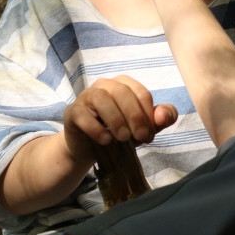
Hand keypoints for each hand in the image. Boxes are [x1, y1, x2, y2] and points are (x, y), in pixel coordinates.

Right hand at [62, 75, 177, 165]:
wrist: (90, 149)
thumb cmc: (118, 133)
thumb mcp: (143, 128)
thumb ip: (161, 119)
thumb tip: (162, 116)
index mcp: (124, 85)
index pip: (141, 92)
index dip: (148, 114)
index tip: (149, 135)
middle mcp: (104, 85)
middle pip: (122, 92)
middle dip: (134, 116)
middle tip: (140, 138)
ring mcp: (86, 96)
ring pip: (101, 98)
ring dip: (115, 120)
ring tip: (123, 138)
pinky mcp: (72, 111)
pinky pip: (82, 114)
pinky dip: (95, 128)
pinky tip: (105, 140)